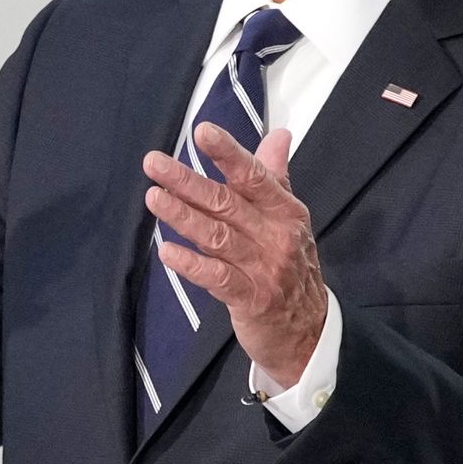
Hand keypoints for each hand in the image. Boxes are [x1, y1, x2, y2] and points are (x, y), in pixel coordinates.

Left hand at [141, 125, 332, 388]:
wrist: (309, 332)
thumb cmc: (291, 269)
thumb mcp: (290, 221)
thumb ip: (276, 178)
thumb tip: (278, 134)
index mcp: (286, 212)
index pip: (254, 176)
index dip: (228, 153)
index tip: (202, 131)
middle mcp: (276, 236)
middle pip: (227, 203)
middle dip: (188, 181)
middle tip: (154, 162)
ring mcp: (264, 269)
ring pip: (217, 237)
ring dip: (182, 216)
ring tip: (153, 197)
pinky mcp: (250, 299)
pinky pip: (217, 278)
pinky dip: (191, 264)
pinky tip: (167, 252)